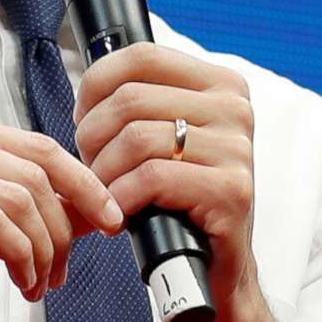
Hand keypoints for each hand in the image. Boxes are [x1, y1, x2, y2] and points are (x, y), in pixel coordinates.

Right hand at [0, 113, 123, 321]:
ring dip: (45, 250)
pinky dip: (22, 258)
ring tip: (38, 285)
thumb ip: (28, 216)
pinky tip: (21, 285)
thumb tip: (97, 211)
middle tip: (64, 271)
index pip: (43, 147)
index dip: (87, 184)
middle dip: (69, 225)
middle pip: (39, 170)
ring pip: (21, 198)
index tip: (113, 222)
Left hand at [73, 43, 260, 304]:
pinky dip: (122, 198)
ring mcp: (237, 149)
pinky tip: (121, 213)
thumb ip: (140, 103)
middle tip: (92, 170)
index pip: (141, 56)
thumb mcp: (166, 138)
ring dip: (104, 174)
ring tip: (106, 195)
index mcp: (220, 85)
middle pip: (130, 99)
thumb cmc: (181, 200)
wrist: (216, 266)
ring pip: (135, 139)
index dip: (96, 85)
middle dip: (93, 138)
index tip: (84, 119)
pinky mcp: (230, 190)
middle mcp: (235, 109)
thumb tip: (87, 84)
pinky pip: (151, 179)